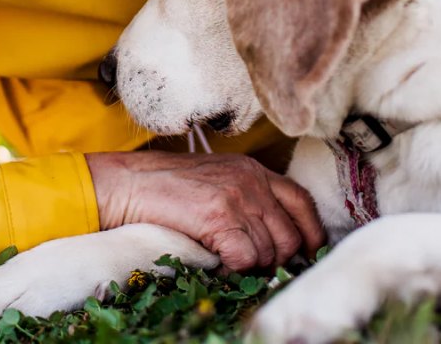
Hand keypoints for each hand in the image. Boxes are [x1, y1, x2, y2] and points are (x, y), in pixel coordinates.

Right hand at [85, 151, 324, 271]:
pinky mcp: (220, 217)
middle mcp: (252, 181)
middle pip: (290, 235)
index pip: (301, 201)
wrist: (129, 183)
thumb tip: (270, 240)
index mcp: (253, 170)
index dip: (311, 232)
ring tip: (226, 262)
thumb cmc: (166, 187)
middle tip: (252, 267)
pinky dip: (233, 270)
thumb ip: (246, 198)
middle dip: (276, 260)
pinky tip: (216, 263)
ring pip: (268, 252)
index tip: (308, 254)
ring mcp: (237, 198)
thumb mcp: (216, 180)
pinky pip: (244, 259)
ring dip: (250, 267)